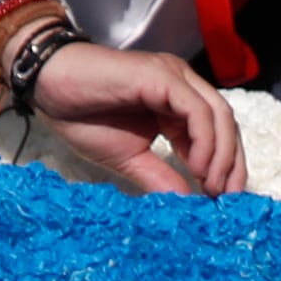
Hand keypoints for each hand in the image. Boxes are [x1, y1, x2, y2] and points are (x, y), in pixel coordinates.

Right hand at [28, 39, 250, 198]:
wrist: (49, 88)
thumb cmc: (83, 117)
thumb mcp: (129, 159)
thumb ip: (160, 178)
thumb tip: (188, 204)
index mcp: (177, 104)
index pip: (217, 133)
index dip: (227, 167)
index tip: (223, 200)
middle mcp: (182, 86)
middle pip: (226, 124)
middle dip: (232, 163)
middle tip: (225, 198)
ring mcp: (174, 77)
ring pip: (218, 114)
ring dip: (221, 154)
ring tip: (210, 186)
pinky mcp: (162, 76)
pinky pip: (196, 109)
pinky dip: (203, 140)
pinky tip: (194, 166)